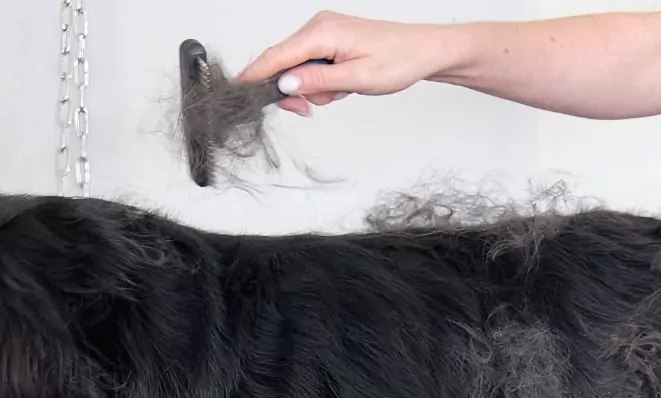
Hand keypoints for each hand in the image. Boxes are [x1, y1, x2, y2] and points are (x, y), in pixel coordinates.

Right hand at [234, 12, 468, 115]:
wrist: (423, 51)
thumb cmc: (399, 60)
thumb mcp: (358, 79)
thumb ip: (318, 81)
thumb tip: (285, 83)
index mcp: (323, 32)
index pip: (276, 55)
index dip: (255, 76)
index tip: (237, 93)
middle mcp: (319, 26)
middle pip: (283, 63)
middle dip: (295, 89)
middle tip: (310, 108)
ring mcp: (323, 31)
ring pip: (297, 67)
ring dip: (314, 87)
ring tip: (342, 89)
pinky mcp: (329, 39)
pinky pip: (310, 63)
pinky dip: (321, 79)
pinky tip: (341, 82)